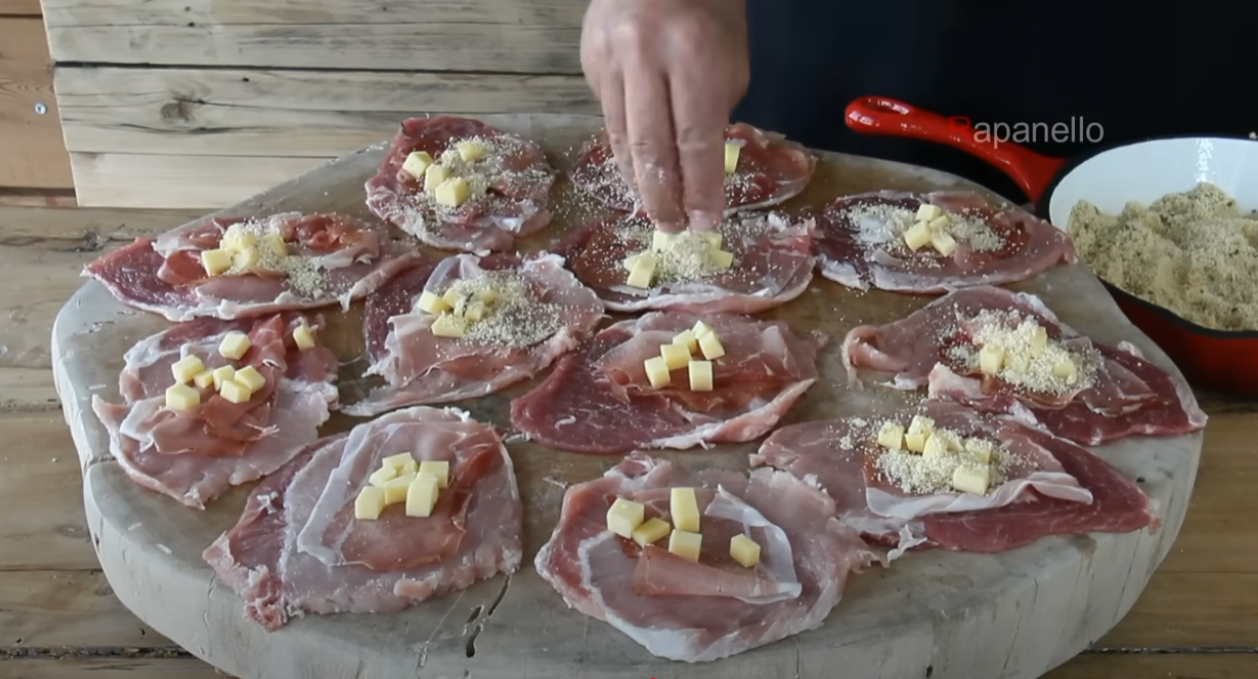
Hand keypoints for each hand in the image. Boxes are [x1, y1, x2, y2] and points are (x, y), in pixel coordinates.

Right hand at [580, 0, 748, 231]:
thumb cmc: (709, 11)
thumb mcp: (730, 58)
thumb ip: (715, 112)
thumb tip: (699, 169)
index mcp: (692, 56)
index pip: (695, 140)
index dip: (700, 188)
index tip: (705, 221)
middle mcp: (644, 59)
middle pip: (649, 148)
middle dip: (662, 197)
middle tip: (672, 227)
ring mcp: (609, 60)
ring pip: (620, 137)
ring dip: (638, 180)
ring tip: (654, 207)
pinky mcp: (588, 62)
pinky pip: (608, 115)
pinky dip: (625, 146)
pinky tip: (637, 165)